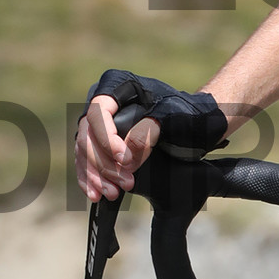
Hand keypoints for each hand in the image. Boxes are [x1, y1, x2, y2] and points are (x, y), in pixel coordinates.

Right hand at [75, 69, 229, 200]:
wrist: (194, 123)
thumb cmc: (185, 113)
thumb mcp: (173, 117)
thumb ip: (149, 131)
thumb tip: (126, 153)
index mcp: (117, 84)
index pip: (99, 113)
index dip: (107, 139)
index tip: (125, 160)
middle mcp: (102, 102)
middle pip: (88, 135)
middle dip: (104, 164)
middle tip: (126, 184)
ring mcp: (98, 123)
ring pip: (84, 151)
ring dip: (96, 176)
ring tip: (113, 193)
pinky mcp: (99, 142)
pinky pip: (86, 161)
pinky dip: (90, 179)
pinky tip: (96, 194)